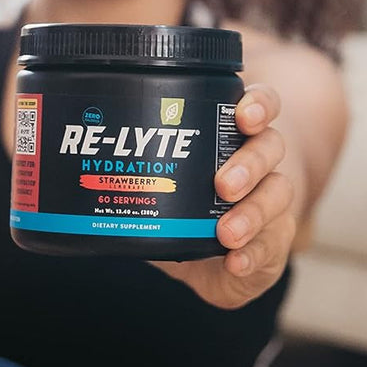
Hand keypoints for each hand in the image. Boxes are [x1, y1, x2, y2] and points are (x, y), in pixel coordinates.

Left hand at [149, 84, 295, 308]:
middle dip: (249, 163)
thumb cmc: (189, 214)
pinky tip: (236, 262)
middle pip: (270, 147)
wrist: (221, 261)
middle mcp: (261, 163)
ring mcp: (273, 202)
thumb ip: (136, 184)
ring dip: (253, 211)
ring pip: (279, 193)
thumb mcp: (160, 193)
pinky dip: (255, 253)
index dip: (259, 104)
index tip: (244, 115)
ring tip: (226, 232)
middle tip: (222, 184)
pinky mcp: (276, 242)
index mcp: (234, 137)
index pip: (261, 106)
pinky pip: (275, 244)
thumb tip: (87, 181)